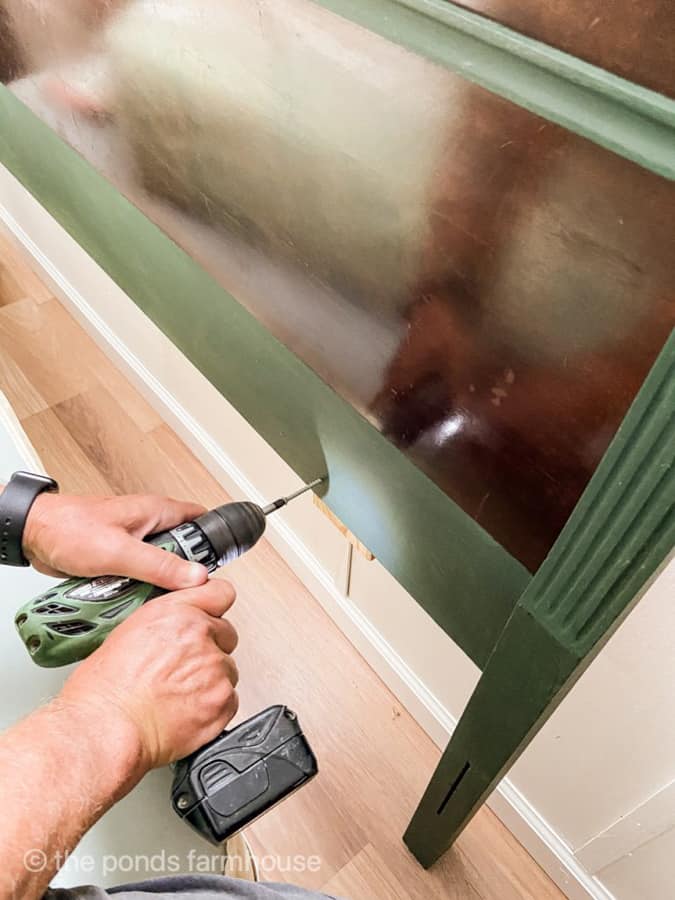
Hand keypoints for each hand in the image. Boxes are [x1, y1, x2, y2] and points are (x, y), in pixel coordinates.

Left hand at [22, 492, 209, 589]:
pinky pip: (139, 576)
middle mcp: (148, 525)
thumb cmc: (68, 528)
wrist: (32, 534)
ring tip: (153, 598)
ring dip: (157, 584)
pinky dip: (137, 589)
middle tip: (180, 592)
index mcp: (156, 512)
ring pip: (160, 567)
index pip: (200, 520)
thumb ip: (159, 564)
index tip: (219, 566)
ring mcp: (133, 543)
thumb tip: (195, 575)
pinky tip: (132, 600)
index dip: (214, 542)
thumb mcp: (120, 551)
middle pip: (183, 551)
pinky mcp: (118, 558)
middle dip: (184, 573)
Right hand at [59, 578, 238, 769]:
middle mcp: (201, 637)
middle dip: (210, 650)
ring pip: (227, 671)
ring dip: (211, 682)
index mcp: (178, 614)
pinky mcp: (222, 702)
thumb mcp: (129, 633)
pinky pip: (230, 701)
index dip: (214, 608)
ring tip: (178, 696)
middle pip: (226, 636)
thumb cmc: (105, 688)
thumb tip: (178, 628)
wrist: (105, 727)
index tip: (211, 617)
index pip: (220, 593)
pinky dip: (213, 709)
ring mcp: (215, 670)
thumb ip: (166, 622)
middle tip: (184, 669)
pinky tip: (186, 713)